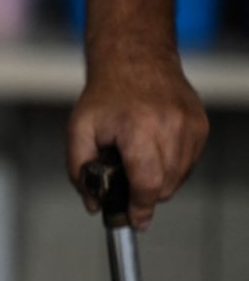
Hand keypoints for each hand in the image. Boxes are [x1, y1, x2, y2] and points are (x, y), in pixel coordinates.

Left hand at [67, 45, 207, 229]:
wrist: (135, 60)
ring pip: (178, 178)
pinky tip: (153, 152)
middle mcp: (170, 127)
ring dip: (158, 181)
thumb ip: (79, 169)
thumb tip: (93, 203)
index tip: (134, 220)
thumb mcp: (78, 129)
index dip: (140, 207)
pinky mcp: (201, 126)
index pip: (147, 182)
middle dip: (144, 195)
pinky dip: (171, 167)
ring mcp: (190, 126)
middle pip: (164, 185)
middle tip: (126, 186)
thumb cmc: (105, 96)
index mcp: (138, 128)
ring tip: (137, 162)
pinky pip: (188, 163)